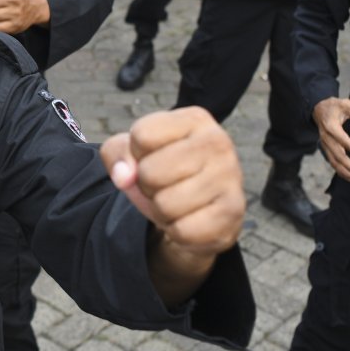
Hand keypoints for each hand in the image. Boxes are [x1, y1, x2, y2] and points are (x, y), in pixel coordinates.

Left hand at [101, 107, 244, 303]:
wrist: (200, 210)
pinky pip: (183, 230)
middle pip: (150, 172)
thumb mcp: (132, 152)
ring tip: (177, 201)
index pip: (141, 136)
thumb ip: (116, 154)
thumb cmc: (164, 171)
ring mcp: (230, 177)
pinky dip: (177, 231)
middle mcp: (218, 142)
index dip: (136, 154)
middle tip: (163, 185)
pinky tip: (190, 218)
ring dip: (162, 210)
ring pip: (165, 205)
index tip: (153, 157)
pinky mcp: (233, 213)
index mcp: (194, 119)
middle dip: (147, 186)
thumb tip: (124, 176)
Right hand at [313, 97, 349, 181]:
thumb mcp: (344, 104)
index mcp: (330, 126)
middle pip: (336, 154)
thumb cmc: (333, 107)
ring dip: (343, 170)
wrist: (318, 109)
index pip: (341, 139)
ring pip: (333, 160)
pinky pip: (331, 161)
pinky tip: (348, 176)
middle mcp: (325, 137)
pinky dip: (339, 170)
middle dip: (348, 165)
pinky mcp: (326, 148)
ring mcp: (324, 143)